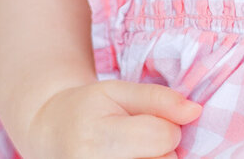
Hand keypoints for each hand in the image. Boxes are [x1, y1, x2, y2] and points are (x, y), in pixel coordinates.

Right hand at [24, 80, 201, 158]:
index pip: (164, 138)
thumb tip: (195, 112)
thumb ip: (157, 99)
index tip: (146, 122)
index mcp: (99, 140)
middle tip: (135, 141)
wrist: (49, 135)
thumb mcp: (117, 91)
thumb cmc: (86, 109)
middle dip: (160, 151)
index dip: (165, 126)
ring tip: (130, 154)